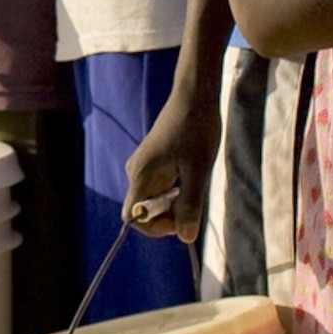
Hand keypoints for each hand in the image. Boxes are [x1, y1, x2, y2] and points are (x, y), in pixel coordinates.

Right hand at [124, 83, 219, 241]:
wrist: (194, 95)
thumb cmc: (196, 130)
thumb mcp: (198, 171)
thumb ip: (190, 205)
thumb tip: (186, 238)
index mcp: (141, 176)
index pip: (134, 218)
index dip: (157, 228)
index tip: (183, 221)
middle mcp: (136, 172)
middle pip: (145, 210)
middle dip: (169, 216)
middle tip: (195, 201)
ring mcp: (143, 166)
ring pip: (153, 199)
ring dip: (174, 202)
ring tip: (194, 182)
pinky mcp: (152, 161)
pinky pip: (158, 187)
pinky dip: (175, 191)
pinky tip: (191, 174)